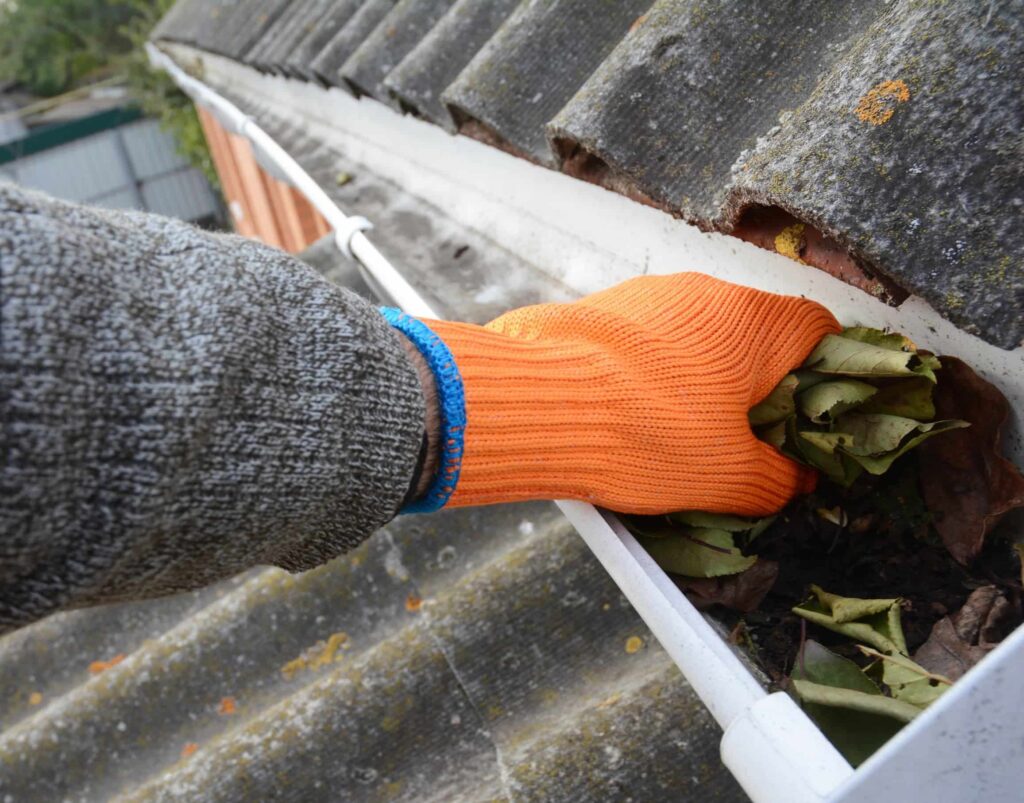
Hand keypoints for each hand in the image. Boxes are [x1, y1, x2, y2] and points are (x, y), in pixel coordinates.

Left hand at [394, 273, 839, 514]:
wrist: (535, 403)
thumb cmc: (645, 433)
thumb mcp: (727, 476)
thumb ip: (777, 479)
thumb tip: (795, 480)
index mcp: (754, 322)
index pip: (820, 330)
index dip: (828, 374)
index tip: (815, 414)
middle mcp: (705, 292)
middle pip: (756, 333)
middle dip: (759, 384)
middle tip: (747, 436)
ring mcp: (648, 293)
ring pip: (698, 334)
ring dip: (703, 376)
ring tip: (683, 429)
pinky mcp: (602, 306)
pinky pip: (649, 337)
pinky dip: (655, 370)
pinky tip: (634, 410)